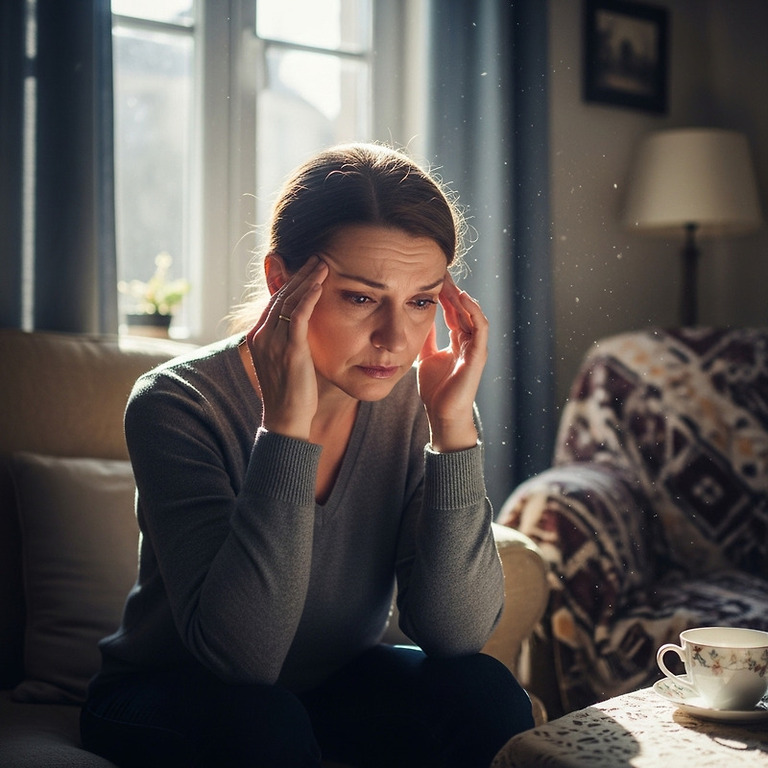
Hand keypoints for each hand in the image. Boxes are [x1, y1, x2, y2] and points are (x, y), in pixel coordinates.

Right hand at [243, 256, 327, 439]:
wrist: (286, 418)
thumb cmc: (290, 393)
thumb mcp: (284, 361)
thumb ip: (288, 341)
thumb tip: (302, 329)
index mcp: (257, 337)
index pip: (274, 301)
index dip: (291, 283)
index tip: (307, 269)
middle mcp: (261, 336)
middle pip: (280, 295)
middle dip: (299, 274)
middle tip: (316, 258)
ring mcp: (273, 342)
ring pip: (289, 300)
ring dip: (307, 279)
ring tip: (322, 264)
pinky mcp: (289, 349)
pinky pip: (298, 315)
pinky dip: (309, 296)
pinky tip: (320, 284)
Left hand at [417, 275, 487, 451]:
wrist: (442, 415)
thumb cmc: (436, 390)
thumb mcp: (425, 356)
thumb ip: (426, 339)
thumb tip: (417, 318)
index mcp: (459, 342)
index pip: (454, 312)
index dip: (445, 295)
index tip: (433, 278)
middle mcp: (470, 342)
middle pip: (464, 309)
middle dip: (453, 291)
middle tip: (442, 272)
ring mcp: (476, 349)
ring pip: (474, 315)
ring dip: (463, 298)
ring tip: (450, 282)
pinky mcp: (478, 357)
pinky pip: (480, 329)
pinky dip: (474, 312)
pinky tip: (463, 299)